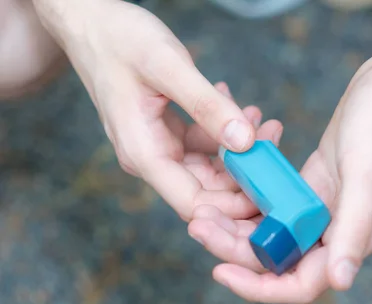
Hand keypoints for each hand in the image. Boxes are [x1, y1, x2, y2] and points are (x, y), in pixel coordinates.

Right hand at [33, 0, 268, 219]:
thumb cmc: (119, 40)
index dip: (233, 207)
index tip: (269, 189)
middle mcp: (151, 159)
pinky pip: (204, 145)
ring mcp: (159, 147)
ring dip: (239, 148)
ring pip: (210, 166)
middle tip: (273, 138)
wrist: (91, 22)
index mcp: (145, 154)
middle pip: (208, 189)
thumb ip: (207, 106)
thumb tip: (245, 142)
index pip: (194, 204)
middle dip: (246, 171)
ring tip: (261, 119)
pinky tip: (238, 108)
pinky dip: (225, 130)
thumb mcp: (168, 67)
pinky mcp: (167, 134)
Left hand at [187, 0, 371, 303]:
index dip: (259, 286)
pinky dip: (249, 200)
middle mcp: (335, 231)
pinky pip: (274, 205)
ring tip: (202, 210)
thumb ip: (353, 231)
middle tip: (197, 226)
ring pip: (271, 234)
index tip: (219, 271)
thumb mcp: (366, 178)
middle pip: (278, 259)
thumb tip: (341, 282)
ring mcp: (322, 209)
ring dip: (235, 226)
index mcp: (350, 239)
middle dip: (235, 249)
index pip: (301, 283)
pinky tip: (227, 186)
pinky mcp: (312, 187)